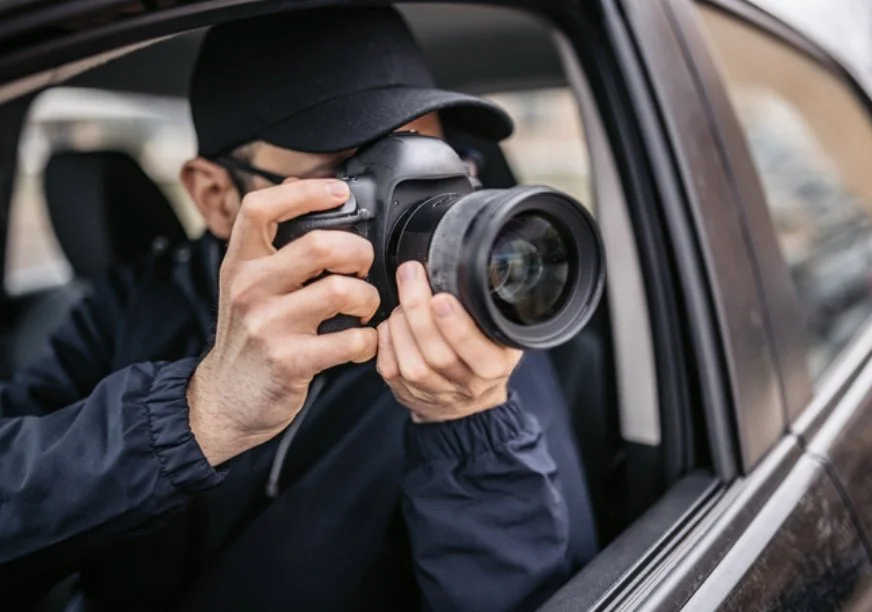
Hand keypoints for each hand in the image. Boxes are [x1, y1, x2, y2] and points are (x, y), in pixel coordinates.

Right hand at [188, 179, 379, 464]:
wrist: (224, 400)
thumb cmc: (247, 338)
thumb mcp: (245, 285)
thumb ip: (270, 243)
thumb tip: (298, 187)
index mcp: (240, 263)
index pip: (261, 207)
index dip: (306, 191)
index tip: (339, 191)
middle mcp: (250, 288)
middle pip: (320, 245)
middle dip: (358, 252)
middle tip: (363, 267)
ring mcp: (269, 325)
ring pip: (343, 291)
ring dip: (369, 299)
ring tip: (365, 309)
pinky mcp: (291, 360)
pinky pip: (352, 340)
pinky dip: (368, 341)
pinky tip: (361, 342)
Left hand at [376, 261, 522, 421]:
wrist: (467, 400)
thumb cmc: (483, 355)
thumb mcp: (501, 334)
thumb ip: (488, 310)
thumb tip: (462, 269)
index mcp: (493, 366)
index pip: (477, 351)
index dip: (456, 326)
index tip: (441, 298)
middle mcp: (466, 384)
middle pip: (437, 354)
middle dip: (419, 310)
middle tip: (411, 275)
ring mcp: (434, 392)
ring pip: (412, 363)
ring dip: (401, 324)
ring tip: (403, 299)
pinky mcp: (407, 393)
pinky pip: (390, 368)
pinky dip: (387, 338)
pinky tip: (392, 321)